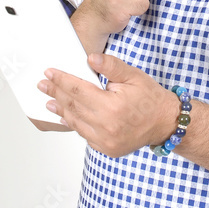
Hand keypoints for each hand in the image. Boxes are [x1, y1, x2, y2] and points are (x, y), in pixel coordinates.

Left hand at [37, 53, 177, 157]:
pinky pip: (85, 135)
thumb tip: (91, 59)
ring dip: (61, 110)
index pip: (79, 91)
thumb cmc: (151, 99)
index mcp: (112, 107)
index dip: (62, 81)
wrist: (165, 123)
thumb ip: (111, 67)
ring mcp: (106, 141)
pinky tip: (67, 116)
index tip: (50, 74)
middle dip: (56, 93)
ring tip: (50, 101)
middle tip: (43, 85)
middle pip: (73, 107)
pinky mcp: (107, 149)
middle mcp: (107, 127)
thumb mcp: (134, 76)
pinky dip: (74, 124)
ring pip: (76, 123)